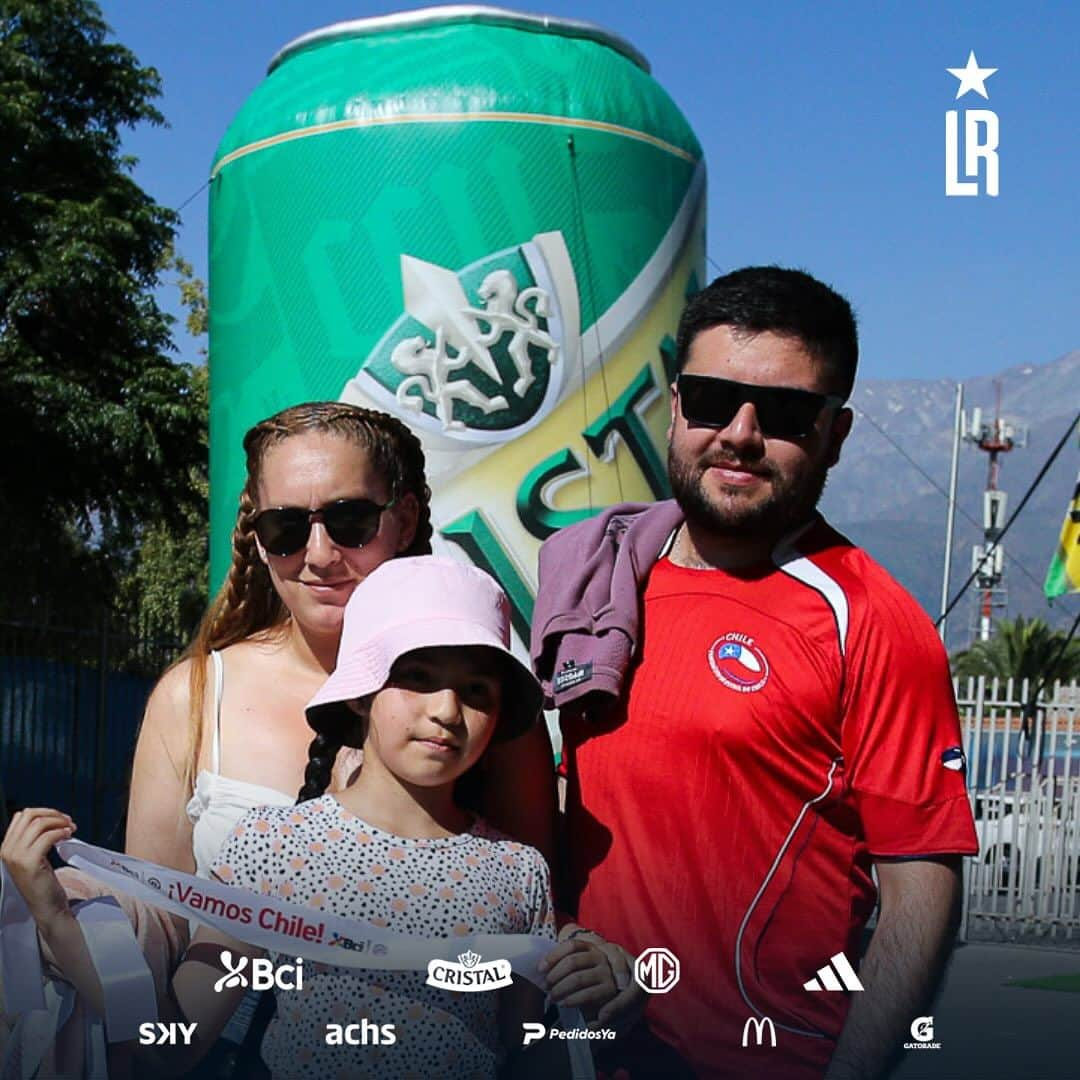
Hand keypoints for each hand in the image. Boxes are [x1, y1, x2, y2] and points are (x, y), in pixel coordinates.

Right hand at [0, 808, 75, 931]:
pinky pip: (48, 836)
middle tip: (68, 821)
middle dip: (53, 814)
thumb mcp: (32, 856)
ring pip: (39, 823)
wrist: (46, 906)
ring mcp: (17, 857)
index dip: (44, 812)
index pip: (22, 816)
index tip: (60, 819)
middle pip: (30, 815)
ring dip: (60, 822)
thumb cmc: (42, 882)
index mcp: (7, 847)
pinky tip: (68, 836)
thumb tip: (47, 817)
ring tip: (71, 829)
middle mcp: (7, 850)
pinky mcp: (30, 863)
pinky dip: (61, 832)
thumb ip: (32, 839)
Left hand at [539, 936, 616, 1018]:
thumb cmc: (589, 982)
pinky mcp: (610, 990)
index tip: (540, 969)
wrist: (614, 999)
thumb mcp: (580, 969)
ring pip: (578, 978)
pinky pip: (588, 994)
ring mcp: (606, 972)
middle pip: (572, 961)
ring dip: (561, 989)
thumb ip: (565, 964)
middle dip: (555, 975)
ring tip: (552, 997)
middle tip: (545, 986)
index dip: (553, 956)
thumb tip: (541, 969)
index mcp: (591, 947)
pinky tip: (564, 1003)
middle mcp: (600, 956)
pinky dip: (573, 1000)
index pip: (570, 946)